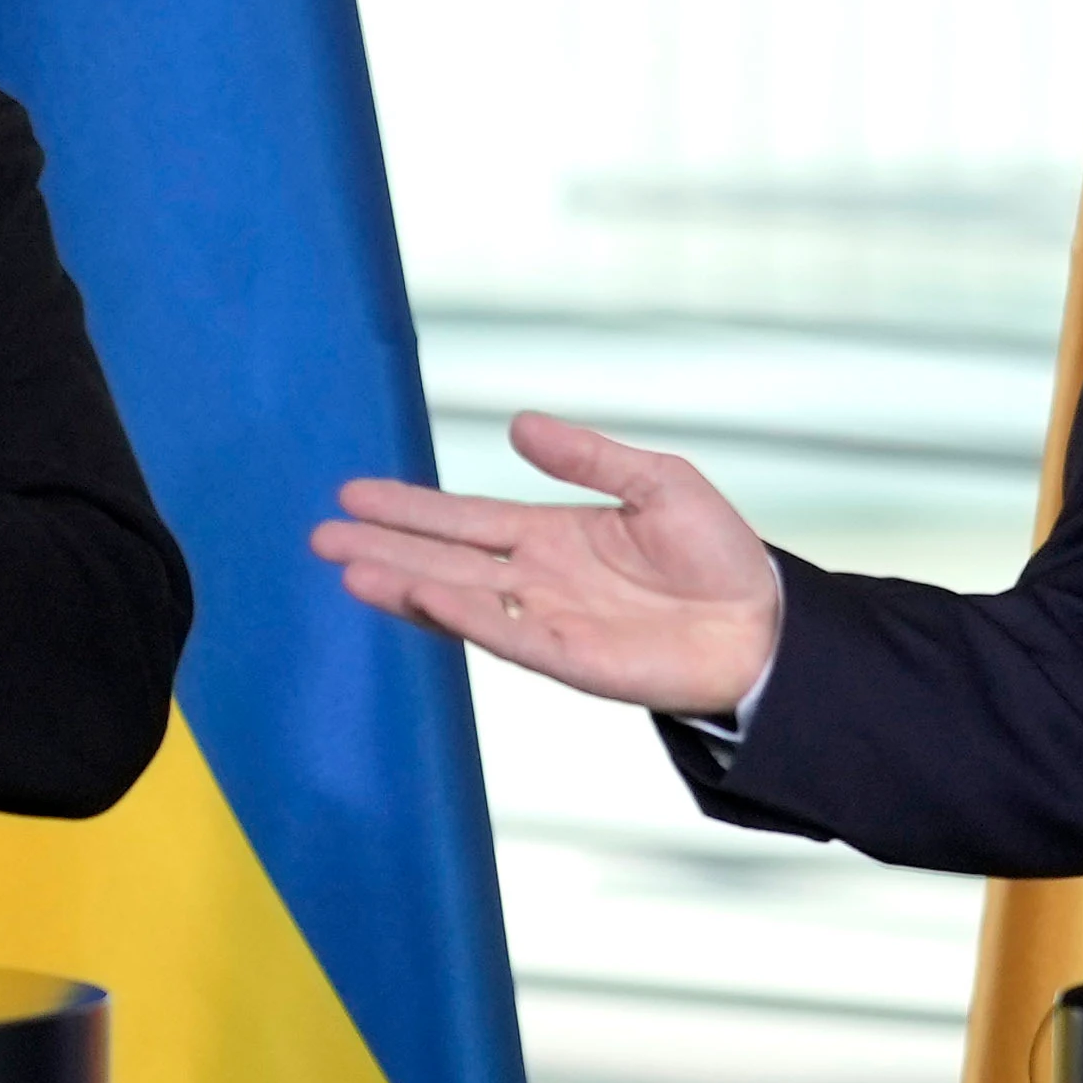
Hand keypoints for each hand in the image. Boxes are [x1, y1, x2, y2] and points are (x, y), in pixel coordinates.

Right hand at [313, 413, 785, 714]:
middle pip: (443, 560)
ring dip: (404, 586)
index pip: (463, 519)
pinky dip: (464, 616)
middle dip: (383, 547)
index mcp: (550, 535)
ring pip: (460, 599)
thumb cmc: (717, 553)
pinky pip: (507, 634)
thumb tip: (518, 425)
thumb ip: (587, 457)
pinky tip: (422, 597)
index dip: (409, 508)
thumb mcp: (655, 482)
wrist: (763, 622)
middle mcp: (537, 579)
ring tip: (348, 570)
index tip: (352, 494)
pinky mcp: (572, 658)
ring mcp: (548, 621)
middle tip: (318, 536)